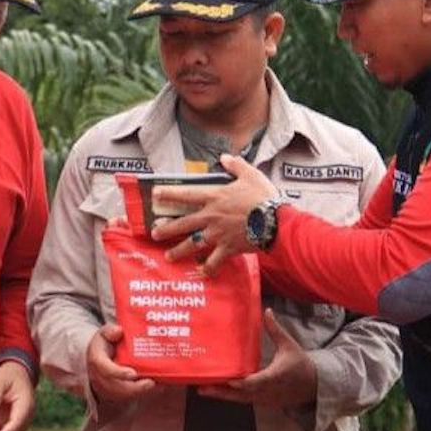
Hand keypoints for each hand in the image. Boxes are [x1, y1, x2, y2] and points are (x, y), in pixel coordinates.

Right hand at [86, 324, 155, 401]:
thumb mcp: (104, 334)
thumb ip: (110, 331)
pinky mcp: (118, 393)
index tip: (133, 374)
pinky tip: (159, 387)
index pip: (106, 369)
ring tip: (159, 386)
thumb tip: (119, 331)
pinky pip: (131, 397)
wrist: (99, 358)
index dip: (119, 373)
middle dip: (135, 388)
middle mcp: (101, 378)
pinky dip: (145, 393)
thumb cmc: (104, 344)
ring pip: (125, 395)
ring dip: (142, 392)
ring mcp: (109, 388)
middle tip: (152, 383)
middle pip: (118, 388)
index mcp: (97, 361)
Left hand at [151, 154, 276, 274]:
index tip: (155, 194)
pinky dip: (208, 268)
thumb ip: (236, 166)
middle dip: (166, 228)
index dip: (169, 193)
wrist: (275, 221)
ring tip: (169, 256)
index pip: (186, 194)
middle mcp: (211, 216)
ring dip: (179, 251)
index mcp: (215, 196)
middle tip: (155, 232)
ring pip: (192, 244)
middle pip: (183, 223)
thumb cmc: (263, 197)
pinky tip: (202, 273)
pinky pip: (214, 261)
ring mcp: (218, 234)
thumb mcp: (251, 175)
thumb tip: (226, 157)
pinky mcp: (227, 248)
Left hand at [197, 309, 316, 407]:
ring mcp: (264, 399)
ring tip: (203, 389)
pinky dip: (231, 397)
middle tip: (202, 387)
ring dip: (223, 396)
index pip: (256, 382)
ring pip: (240, 400)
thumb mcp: (289, 345)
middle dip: (222, 392)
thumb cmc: (300, 363)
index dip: (242, 383)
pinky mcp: (262, 402)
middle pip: (241, 395)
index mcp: (275, 376)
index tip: (228, 380)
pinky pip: (244, 401)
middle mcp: (267, 391)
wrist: (314, 385)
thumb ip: (275, 330)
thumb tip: (267, 311)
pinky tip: (217, 391)